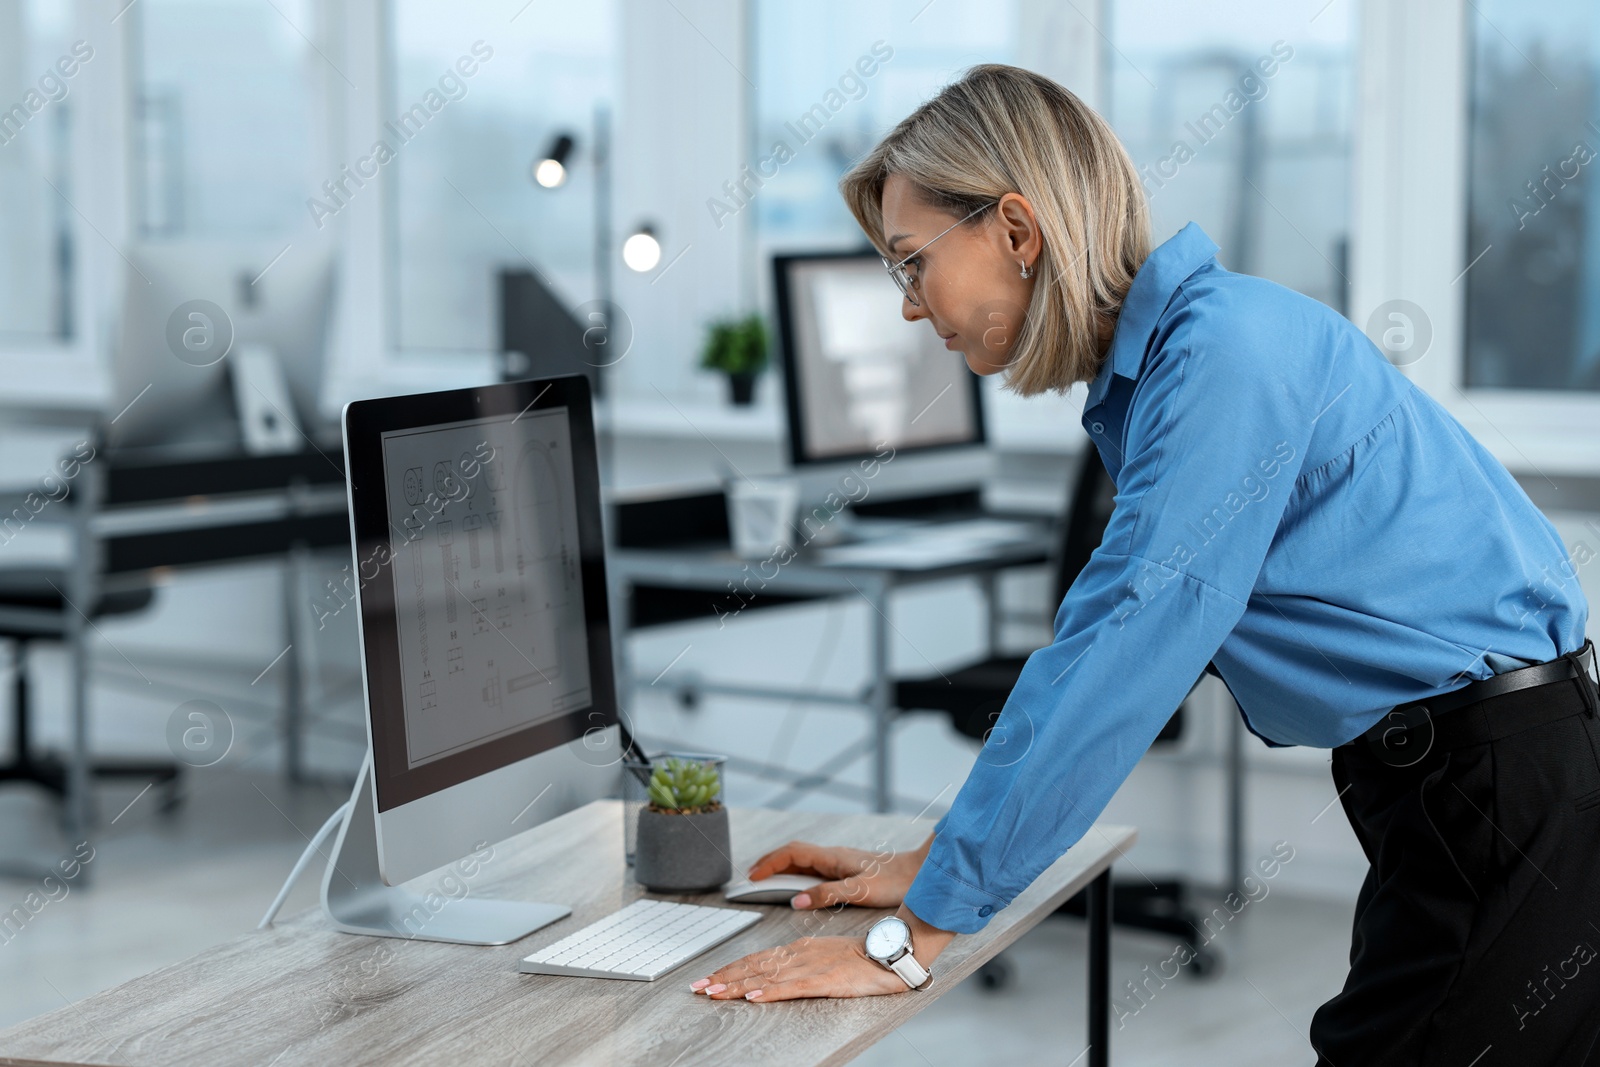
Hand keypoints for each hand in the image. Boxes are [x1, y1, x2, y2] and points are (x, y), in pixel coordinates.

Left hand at [689, 935, 909, 1001]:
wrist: (888, 953)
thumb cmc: (859, 958)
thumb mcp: (823, 957)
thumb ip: (799, 964)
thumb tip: (773, 976)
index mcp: (797, 949)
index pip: (755, 959)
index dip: (729, 969)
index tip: (708, 979)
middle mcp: (798, 955)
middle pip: (753, 966)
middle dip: (723, 978)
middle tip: (697, 988)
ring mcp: (810, 967)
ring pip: (765, 977)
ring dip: (736, 986)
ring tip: (713, 993)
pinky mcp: (824, 981)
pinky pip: (791, 988)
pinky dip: (769, 992)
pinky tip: (752, 997)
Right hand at [745, 837, 924, 911]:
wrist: (920, 873)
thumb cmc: (894, 880)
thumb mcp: (860, 890)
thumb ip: (827, 894)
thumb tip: (794, 901)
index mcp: (832, 857)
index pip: (791, 853)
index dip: (769, 863)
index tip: (752, 877)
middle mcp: (833, 856)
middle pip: (792, 854)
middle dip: (769, 863)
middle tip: (750, 878)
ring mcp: (839, 862)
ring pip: (802, 861)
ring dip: (781, 869)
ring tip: (765, 882)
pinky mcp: (846, 870)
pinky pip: (813, 869)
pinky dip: (796, 875)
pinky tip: (796, 886)